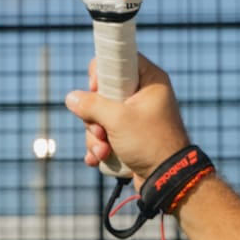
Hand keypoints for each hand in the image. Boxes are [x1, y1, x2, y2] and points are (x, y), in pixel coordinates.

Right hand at [65, 52, 190, 184]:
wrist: (168, 179)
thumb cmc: (150, 143)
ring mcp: (136, 116)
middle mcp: (143, 95)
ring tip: (103, 151)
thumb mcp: (118, 120)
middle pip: (104, 92)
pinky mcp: (130, 135)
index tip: (95, 89)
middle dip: (94, 116)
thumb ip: (92, 105)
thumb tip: (72, 98)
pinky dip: (100, 145)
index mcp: (149, 80)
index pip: (119, 59)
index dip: (102, 72)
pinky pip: (106, 133)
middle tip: (100, 130)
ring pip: (101, 116)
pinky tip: (98, 158)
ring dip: (95, 136)